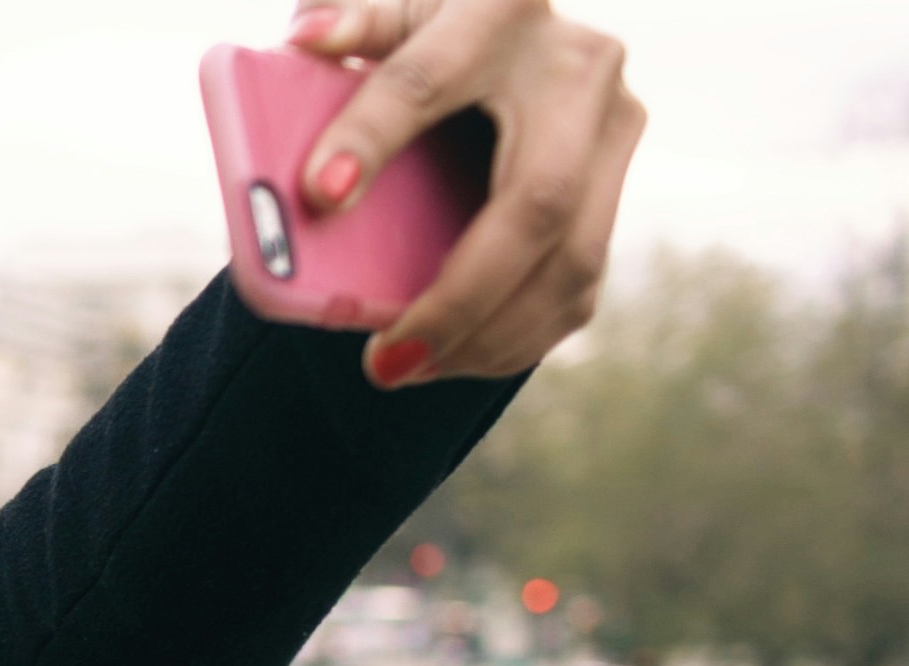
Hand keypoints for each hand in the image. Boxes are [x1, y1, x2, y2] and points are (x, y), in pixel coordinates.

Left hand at [289, 0, 645, 386]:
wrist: (512, 42)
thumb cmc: (426, 35)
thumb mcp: (388, 18)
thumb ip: (350, 24)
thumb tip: (307, 40)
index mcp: (503, 10)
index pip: (427, 80)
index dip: (372, 135)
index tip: (319, 194)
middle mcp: (581, 66)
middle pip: (535, 202)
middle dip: (461, 295)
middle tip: (385, 358)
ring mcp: (614, 129)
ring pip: (571, 259)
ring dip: (489, 334)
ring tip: (406, 368)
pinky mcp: (619, 183)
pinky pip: (581, 284)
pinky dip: (518, 337)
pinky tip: (456, 360)